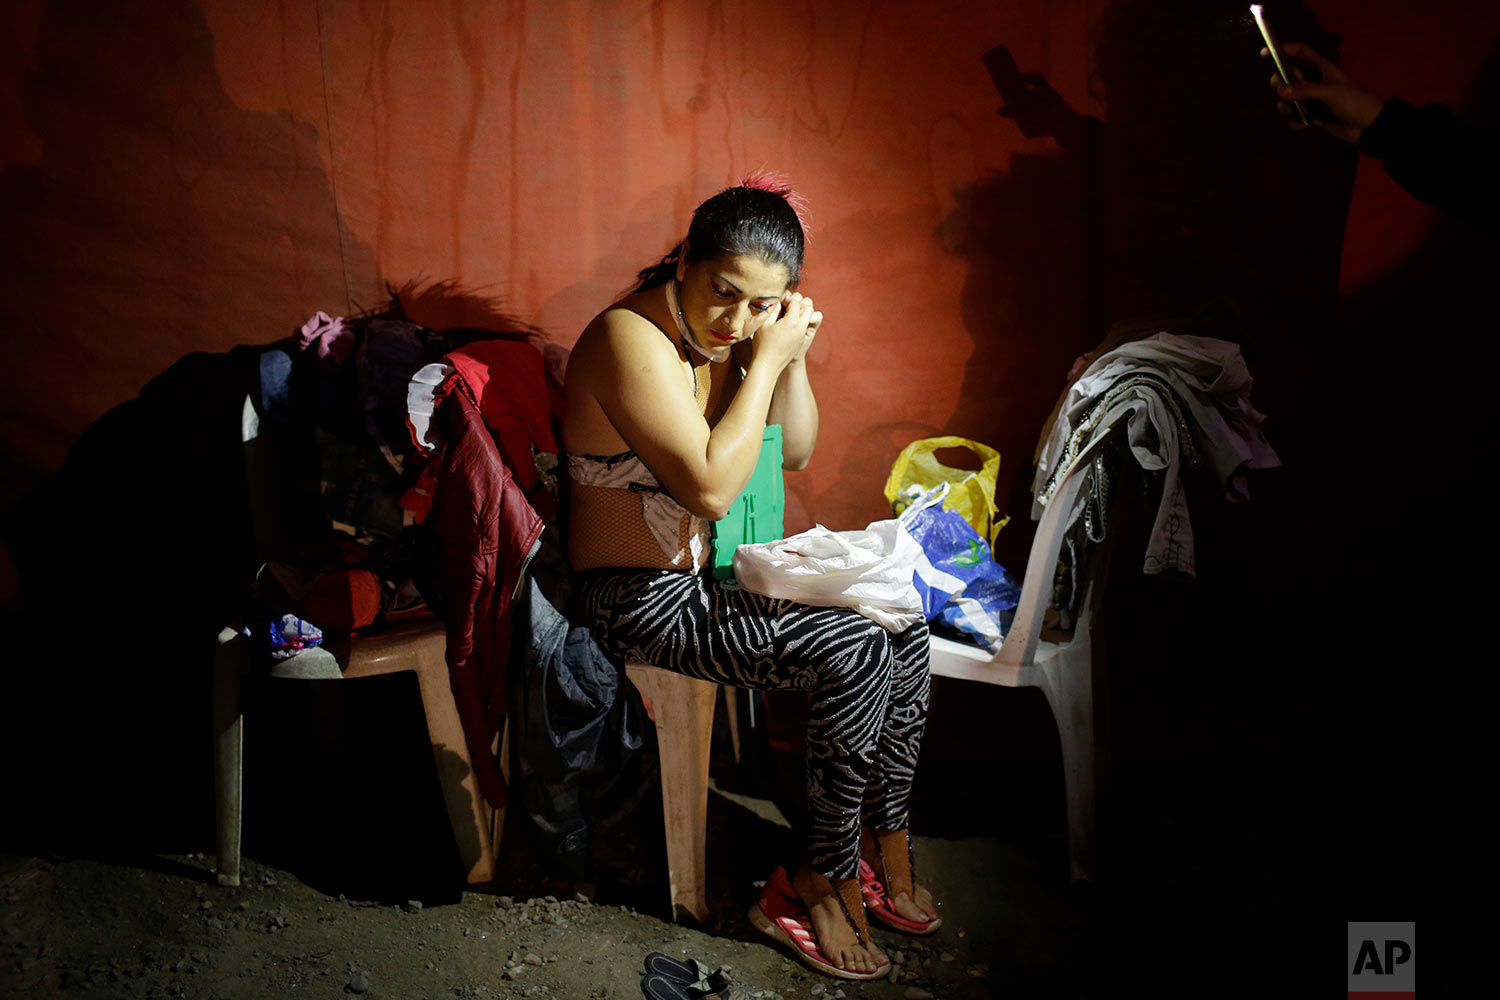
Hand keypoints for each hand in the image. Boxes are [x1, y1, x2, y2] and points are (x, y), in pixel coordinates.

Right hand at [752, 291, 816, 371]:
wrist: (767, 367)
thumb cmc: (762, 345)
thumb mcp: (764, 323)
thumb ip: (773, 308)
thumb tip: (778, 298)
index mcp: (792, 322)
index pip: (795, 301)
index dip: (787, 297)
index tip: (779, 300)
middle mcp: (801, 328)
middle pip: (808, 306)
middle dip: (798, 302)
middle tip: (786, 304)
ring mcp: (802, 335)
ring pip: (809, 315)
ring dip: (801, 310)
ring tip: (787, 312)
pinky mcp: (801, 340)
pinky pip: (805, 324)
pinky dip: (800, 319)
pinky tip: (788, 322)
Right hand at [1264, 42, 1385, 142]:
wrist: (1368, 126)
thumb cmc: (1354, 101)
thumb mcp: (1331, 93)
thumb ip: (1305, 90)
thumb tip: (1279, 91)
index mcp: (1321, 68)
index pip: (1300, 52)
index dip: (1284, 49)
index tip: (1266, 53)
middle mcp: (1313, 81)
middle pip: (1287, 76)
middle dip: (1280, 83)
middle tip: (1283, 92)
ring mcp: (1312, 99)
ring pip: (1287, 98)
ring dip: (1285, 106)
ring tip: (1293, 113)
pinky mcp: (1312, 115)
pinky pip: (1294, 116)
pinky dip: (1294, 120)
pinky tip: (1302, 125)